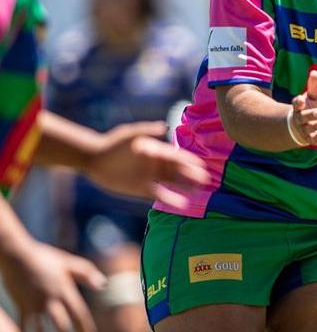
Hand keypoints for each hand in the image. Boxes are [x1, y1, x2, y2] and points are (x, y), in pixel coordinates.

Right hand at [2, 240, 105, 331]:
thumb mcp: (68, 262)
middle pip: (63, 326)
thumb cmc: (44, 257)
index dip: (85, 328)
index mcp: (65, 290)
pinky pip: (24, 328)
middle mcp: (52, 300)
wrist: (18, 255)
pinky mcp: (22, 307)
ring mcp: (36, 305)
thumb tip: (103, 286)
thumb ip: (86, 273)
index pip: (79, 314)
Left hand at [85, 121, 208, 210]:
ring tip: (200, 192)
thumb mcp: (129, 134)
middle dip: (191, 175)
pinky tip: (182, 204)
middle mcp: (155, 165)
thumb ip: (146, 131)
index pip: (176, 157)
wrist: (95, 158)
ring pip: (172, 183)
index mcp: (156, 151)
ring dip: (185, 187)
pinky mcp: (141, 189)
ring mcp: (150, 177)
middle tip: (206, 180)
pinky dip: (171, 199)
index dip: (189, 161)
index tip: (202, 165)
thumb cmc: (112, 144)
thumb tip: (164, 127)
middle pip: (177, 171)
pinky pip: (159, 195)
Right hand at [290, 70, 316, 145]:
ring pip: (306, 129)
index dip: (298, 102)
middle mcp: (300, 118)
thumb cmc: (313, 107)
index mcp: (300, 107)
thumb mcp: (315, 96)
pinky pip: (312, 140)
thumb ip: (314, 85)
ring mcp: (305, 129)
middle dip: (309, 115)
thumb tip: (314, 72)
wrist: (314, 124)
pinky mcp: (312, 138)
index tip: (302, 100)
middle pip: (300, 117)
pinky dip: (316, 138)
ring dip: (314, 125)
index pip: (296, 104)